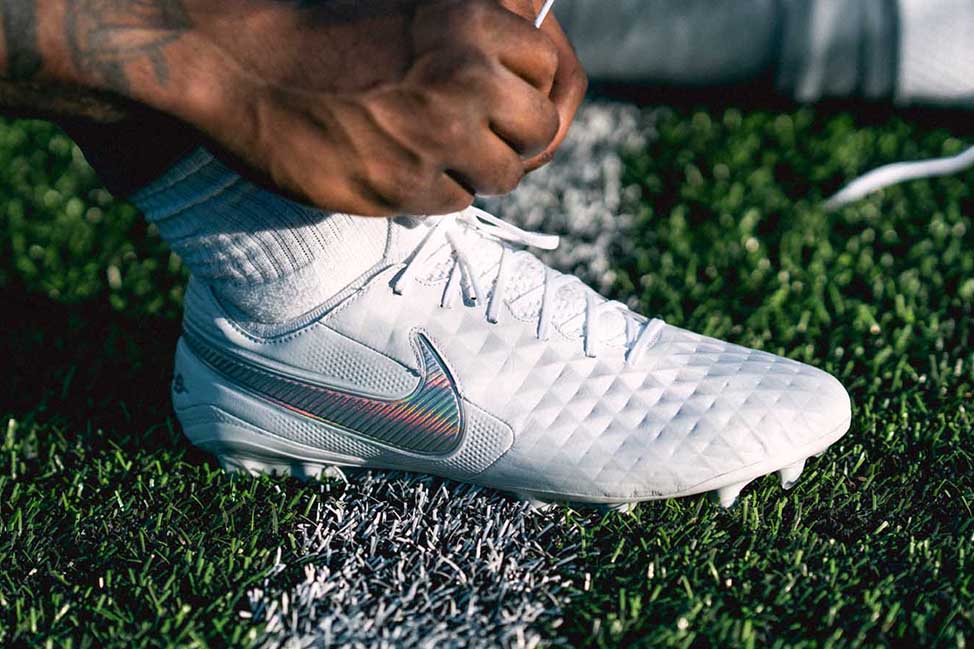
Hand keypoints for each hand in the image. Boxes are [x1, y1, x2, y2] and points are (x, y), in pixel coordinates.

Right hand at [88, 0, 582, 214]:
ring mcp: (437, 133)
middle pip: (541, 129)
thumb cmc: (321, 31)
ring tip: (435, 152)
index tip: (519, 107)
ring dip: (476, 170)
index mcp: (472, 18)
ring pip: (505, 174)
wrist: (237, 63)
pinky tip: (398, 166)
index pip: (555, 70)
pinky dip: (436, 191)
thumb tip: (533, 74)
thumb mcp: (410, 4)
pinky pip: (456, 202)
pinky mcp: (404, 183)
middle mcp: (466, 75)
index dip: (540, 94)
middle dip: (515, 138)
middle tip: (479, 138)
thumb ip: (475, 30)